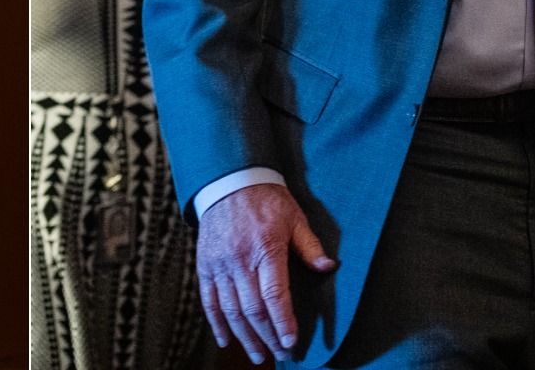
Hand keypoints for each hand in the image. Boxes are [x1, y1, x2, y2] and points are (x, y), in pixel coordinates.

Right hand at [196, 183, 336, 364]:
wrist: (228, 182)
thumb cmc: (266, 200)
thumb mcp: (295, 218)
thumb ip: (310, 246)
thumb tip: (329, 268)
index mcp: (265, 248)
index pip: (274, 294)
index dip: (283, 322)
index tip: (291, 342)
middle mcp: (239, 260)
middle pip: (253, 309)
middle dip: (268, 337)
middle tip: (281, 355)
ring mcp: (219, 264)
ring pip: (231, 310)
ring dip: (245, 337)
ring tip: (259, 355)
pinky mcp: (205, 266)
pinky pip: (209, 301)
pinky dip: (217, 323)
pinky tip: (227, 340)